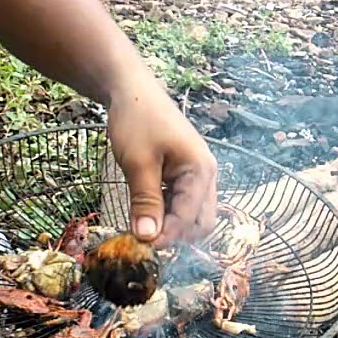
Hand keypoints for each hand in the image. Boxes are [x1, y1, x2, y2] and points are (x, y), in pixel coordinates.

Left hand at [107, 79, 217, 248]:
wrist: (131, 90)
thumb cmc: (137, 122)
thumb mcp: (138, 164)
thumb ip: (145, 201)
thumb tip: (147, 238)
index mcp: (201, 171)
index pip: (189, 217)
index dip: (167, 236)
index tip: (142, 247)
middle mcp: (206, 175)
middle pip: (201, 222)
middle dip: (176, 236)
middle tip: (144, 241)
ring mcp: (197, 175)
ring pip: (192, 216)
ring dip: (171, 227)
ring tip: (142, 229)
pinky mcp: (185, 175)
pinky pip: (182, 204)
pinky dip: (167, 214)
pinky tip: (145, 214)